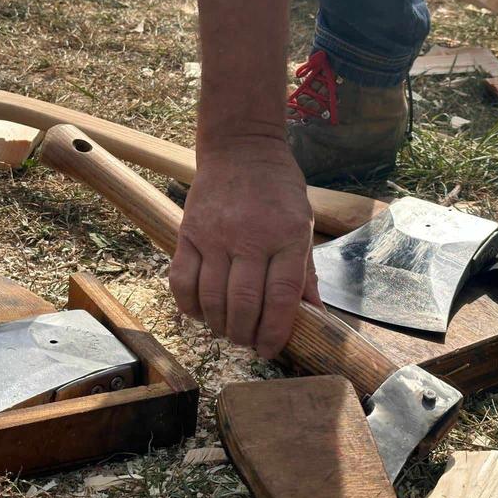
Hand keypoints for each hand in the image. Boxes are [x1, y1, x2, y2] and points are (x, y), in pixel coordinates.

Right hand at [169, 138, 321, 358]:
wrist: (241, 149)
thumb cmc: (279, 189)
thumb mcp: (303, 224)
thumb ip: (305, 272)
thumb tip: (315, 316)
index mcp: (287, 237)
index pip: (281, 297)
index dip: (276, 331)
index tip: (270, 349)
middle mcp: (250, 238)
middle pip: (243, 303)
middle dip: (245, 334)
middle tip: (248, 341)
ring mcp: (215, 236)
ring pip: (211, 298)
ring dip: (219, 325)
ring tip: (228, 329)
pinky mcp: (188, 233)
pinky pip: (181, 281)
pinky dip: (189, 306)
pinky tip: (201, 312)